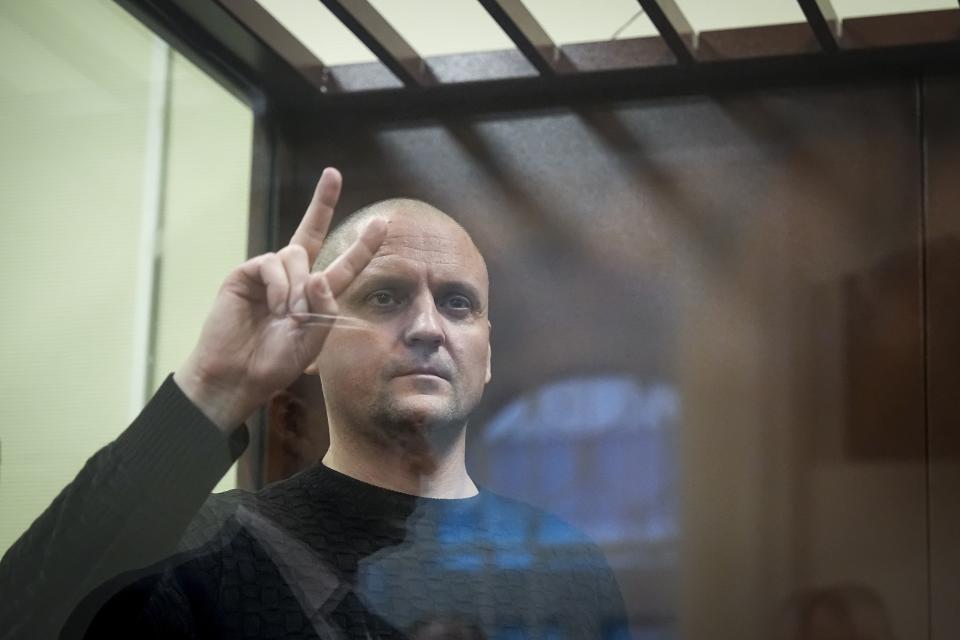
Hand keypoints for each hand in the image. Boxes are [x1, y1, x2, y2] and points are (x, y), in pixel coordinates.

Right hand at [173, 168, 385, 430]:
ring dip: (298, 286)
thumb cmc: (275, 362)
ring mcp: (268, 274)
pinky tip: (275, 308)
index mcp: (316, 295)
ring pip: (295, 254)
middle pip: (311, 232)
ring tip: (288, 316)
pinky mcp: (246, 274)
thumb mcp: (313, 339)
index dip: (362, 245)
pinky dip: (280, 286)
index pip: (344, 264)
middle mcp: (293, 278)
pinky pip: (272, 263)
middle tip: (334, 174)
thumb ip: (324, 307)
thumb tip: (318, 275)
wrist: (237, 376)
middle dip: (322, 202)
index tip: (381, 223)